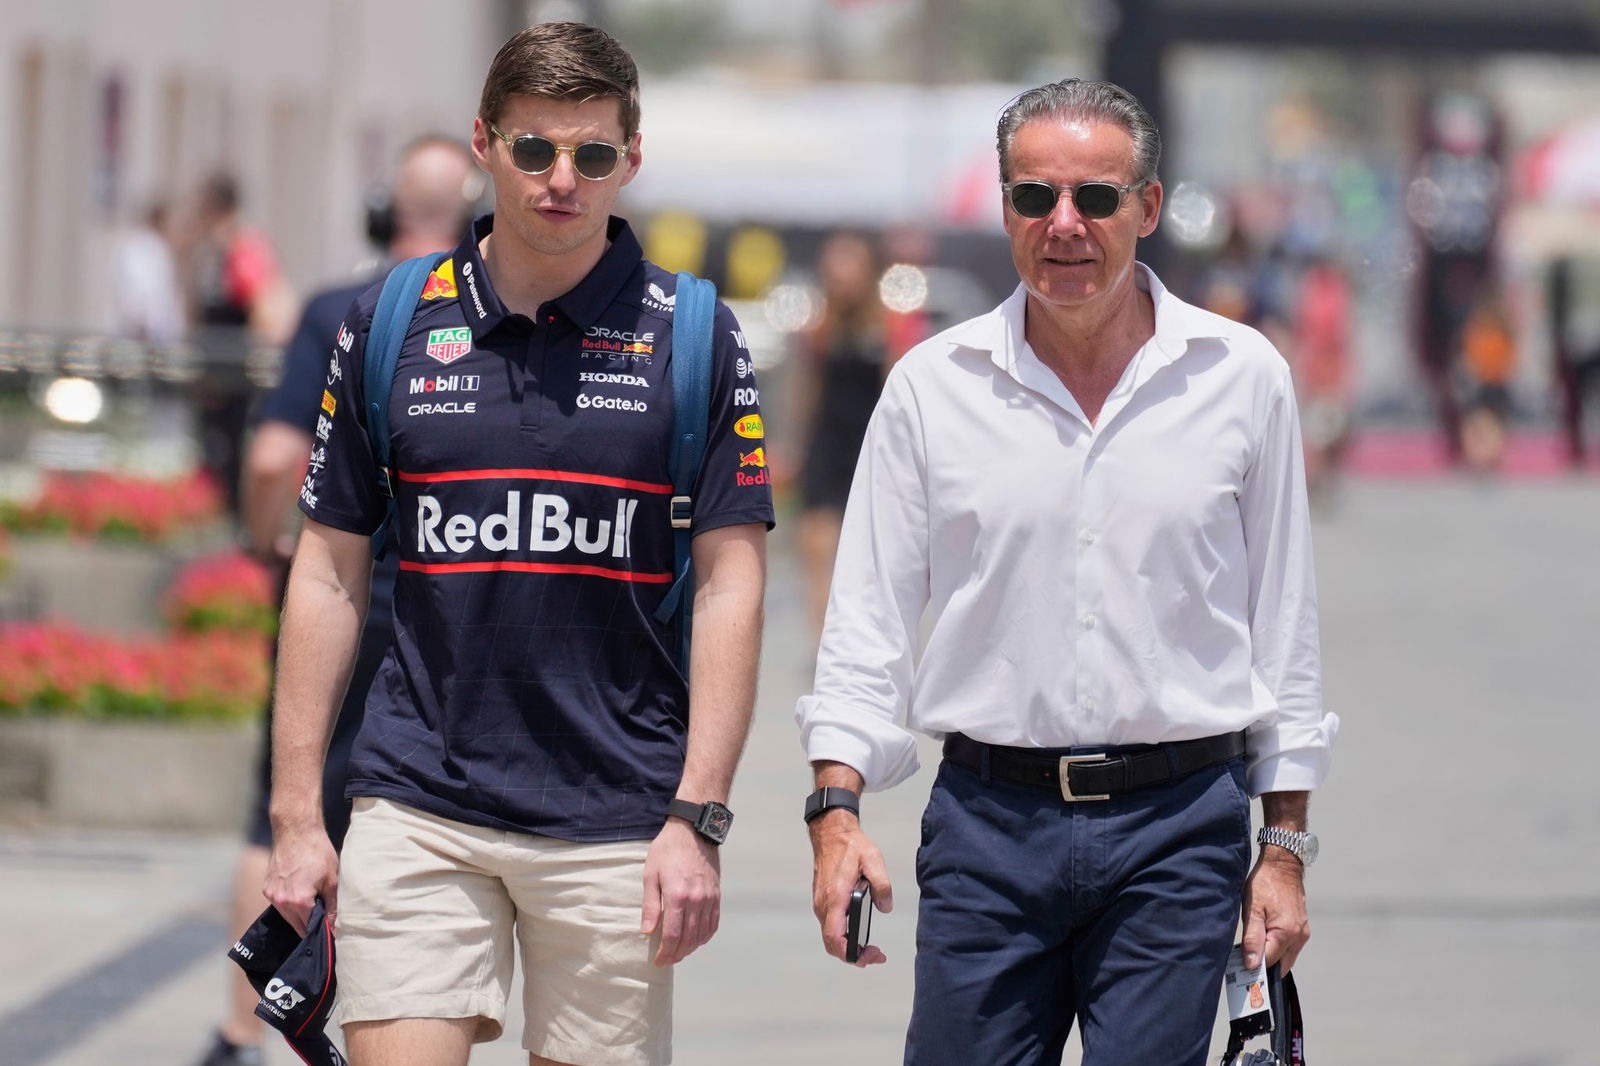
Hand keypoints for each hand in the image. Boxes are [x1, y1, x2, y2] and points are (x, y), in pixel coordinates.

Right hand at [263, 826, 338, 935]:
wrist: (296, 831)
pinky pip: (279, 903)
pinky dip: (289, 903)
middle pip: (297, 925)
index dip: (321, 930)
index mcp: (299, 901)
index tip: (329, 931)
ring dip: (299, 914)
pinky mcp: (266, 887)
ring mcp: (271, 895)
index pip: (310, 928)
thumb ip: (332, 907)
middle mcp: (281, 901)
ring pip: (288, 916)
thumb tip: (333, 928)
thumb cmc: (317, 852)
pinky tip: (300, 891)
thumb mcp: (332, 880)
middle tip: (323, 914)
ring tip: (312, 900)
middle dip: (310, 924)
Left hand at [641, 819, 720, 965]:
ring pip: (702, 934)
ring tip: (678, 952)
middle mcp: (697, 900)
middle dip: (677, 954)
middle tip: (666, 960)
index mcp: (678, 895)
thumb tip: (647, 932)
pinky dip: (704, 936)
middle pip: (688, 939)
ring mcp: (709, 898)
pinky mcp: (717, 895)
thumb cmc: (667, 851)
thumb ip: (650, 905)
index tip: (658, 960)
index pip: (673, 935)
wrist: (693, 832)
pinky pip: (713, 923)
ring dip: (690, 948)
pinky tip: (695, 940)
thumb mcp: (651, 875)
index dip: (665, 952)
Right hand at [809, 811, 892, 966]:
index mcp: (835, 897)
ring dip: (848, 946)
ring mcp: (821, 903)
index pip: (835, 938)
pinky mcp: (822, 901)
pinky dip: (843, 936)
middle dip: (853, 955)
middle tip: (875, 955)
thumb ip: (881, 885)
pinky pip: (830, 926)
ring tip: (869, 947)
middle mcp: (824, 904)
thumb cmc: (851, 846)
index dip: (852, 953)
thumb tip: (885, 907)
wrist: (831, 833)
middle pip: (831, 944)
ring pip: (830, 937)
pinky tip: (857, 932)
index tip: (872, 954)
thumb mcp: (873, 860)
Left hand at [1240, 849, 1308, 973]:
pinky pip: (1289, 948)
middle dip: (1264, 967)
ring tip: (1252, 949)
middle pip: (1280, 965)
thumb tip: (1252, 964)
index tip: (1240, 967)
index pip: (1269, 963)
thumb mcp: (1252, 909)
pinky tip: (1263, 940)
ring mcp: (1303, 933)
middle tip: (1244, 963)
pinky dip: (1277, 949)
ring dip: (1271, 958)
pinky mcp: (1302, 929)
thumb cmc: (1265, 883)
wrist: (1282, 865)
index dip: (1254, 967)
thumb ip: (1252, 938)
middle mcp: (1299, 937)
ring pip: (1286, 958)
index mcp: (1287, 933)